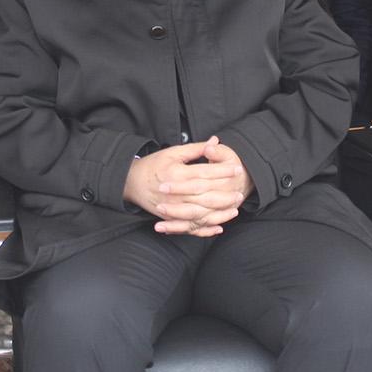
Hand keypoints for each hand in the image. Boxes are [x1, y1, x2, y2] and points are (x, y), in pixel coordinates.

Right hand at [123, 137, 247, 236]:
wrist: (131, 182)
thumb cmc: (154, 165)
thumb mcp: (173, 153)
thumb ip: (195, 148)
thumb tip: (215, 141)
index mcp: (176, 174)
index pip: (205, 173)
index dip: (222, 171)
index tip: (237, 168)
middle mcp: (175, 193)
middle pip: (205, 196)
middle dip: (225, 195)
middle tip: (240, 192)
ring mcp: (172, 208)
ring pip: (200, 213)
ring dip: (219, 213)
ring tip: (234, 209)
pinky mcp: (170, 218)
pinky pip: (190, 227)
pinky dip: (205, 229)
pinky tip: (219, 227)